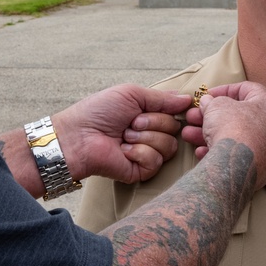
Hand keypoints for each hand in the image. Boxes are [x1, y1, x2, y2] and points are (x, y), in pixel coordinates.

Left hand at [54, 84, 191, 183]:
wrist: (78, 136)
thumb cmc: (98, 111)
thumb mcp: (132, 94)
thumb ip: (162, 98)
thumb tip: (187, 99)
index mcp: (149, 115)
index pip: (176, 113)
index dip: (173, 110)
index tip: (162, 107)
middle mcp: (151, 134)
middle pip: (175, 129)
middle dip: (153, 122)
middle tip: (130, 123)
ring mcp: (147, 154)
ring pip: (169, 146)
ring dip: (145, 138)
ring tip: (124, 137)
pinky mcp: (141, 171)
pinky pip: (156, 161)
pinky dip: (139, 153)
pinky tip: (123, 151)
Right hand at [182, 81, 265, 190]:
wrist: (239, 165)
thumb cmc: (232, 127)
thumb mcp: (216, 106)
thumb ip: (211, 101)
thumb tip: (207, 102)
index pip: (246, 89)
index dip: (224, 89)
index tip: (207, 95)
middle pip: (236, 115)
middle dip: (210, 116)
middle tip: (192, 117)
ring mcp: (265, 147)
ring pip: (233, 136)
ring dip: (208, 134)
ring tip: (187, 134)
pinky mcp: (258, 167)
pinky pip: (236, 154)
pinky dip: (218, 151)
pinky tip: (200, 152)